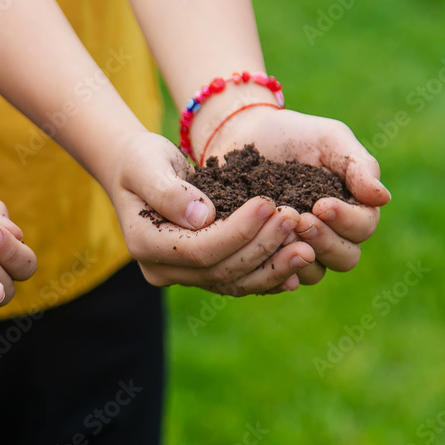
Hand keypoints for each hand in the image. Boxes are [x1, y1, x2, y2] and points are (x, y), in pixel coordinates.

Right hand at [105, 133, 315, 295]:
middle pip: (221, 270)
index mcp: (146, 245)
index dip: (238, 231)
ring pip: (233, 283)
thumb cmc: (140, 161)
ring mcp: (183, 276)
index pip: (200, 249)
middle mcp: (163, 270)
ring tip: (307, 248)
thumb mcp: (146, 164)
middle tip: (295, 219)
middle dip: (262, 247)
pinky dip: (269, 275)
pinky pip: (238, 281)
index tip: (269, 204)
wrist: (137, 172)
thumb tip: (203, 216)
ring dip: (273, 267)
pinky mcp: (203, 273)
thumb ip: (169, 190)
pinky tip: (298, 265)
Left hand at [202, 106, 391, 285]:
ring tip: (281, 232)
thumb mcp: (328, 139)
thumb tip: (383, 198)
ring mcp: (301, 247)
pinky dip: (275, 268)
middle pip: (345, 257)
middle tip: (301, 221)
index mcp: (352, 207)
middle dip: (325, 241)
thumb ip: (358, 166)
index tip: (321, 205)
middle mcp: (332, 234)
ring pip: (315, 272)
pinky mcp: (270, 255)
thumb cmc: (293, 135)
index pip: (364, 227)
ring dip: (301, 256)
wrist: (244, 136)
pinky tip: (263, 253)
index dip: (347, 221)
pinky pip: (279, 275)